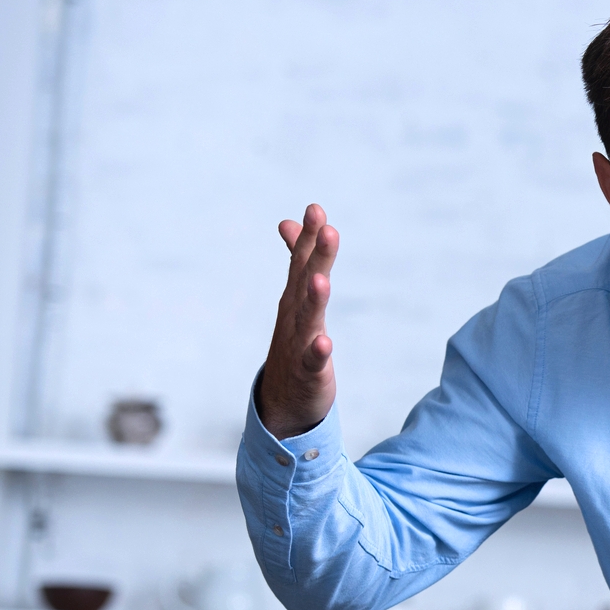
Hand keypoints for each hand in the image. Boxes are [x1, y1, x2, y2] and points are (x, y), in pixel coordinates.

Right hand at [258, 203, 340, 438]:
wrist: (284, 400)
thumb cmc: (295, 343)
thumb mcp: (298, 299)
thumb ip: (298, 260)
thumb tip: (289, 221)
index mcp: (296, 298)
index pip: (302, 261)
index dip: (309, 237)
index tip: (316, 209)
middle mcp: (295, 316)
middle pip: (306, 281)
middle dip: (315, 255)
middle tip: (326, 228)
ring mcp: (299, 344)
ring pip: (307, 318)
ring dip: (314, 299)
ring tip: (322, 279)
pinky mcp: (309, 373)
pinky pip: (313, 361)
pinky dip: (317, 352)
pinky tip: (324, 342)